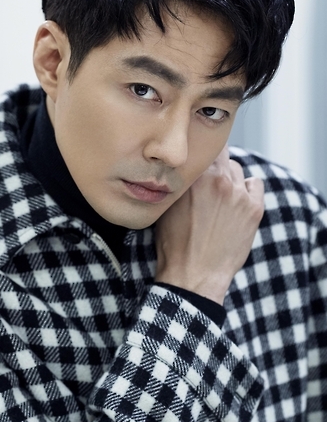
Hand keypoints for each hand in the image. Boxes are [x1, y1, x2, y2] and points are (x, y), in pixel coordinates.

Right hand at [154, 147, 263, 303]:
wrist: (193, 275)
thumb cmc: (174, 243)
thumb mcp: (166, 205)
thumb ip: (178, 180)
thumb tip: (183, 165)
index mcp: (196, 176)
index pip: (204, 147)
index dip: (200, 151)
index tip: (197, 157)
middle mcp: (220, 180)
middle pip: (222, 155)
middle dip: (213, 165)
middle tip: (206, 179)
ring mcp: (239, 195)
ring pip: (237, 170)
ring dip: (229, 177)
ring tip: (219, 196)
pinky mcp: (254, 209)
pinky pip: (255, 184)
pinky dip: (247, 189)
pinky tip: (236, 201)